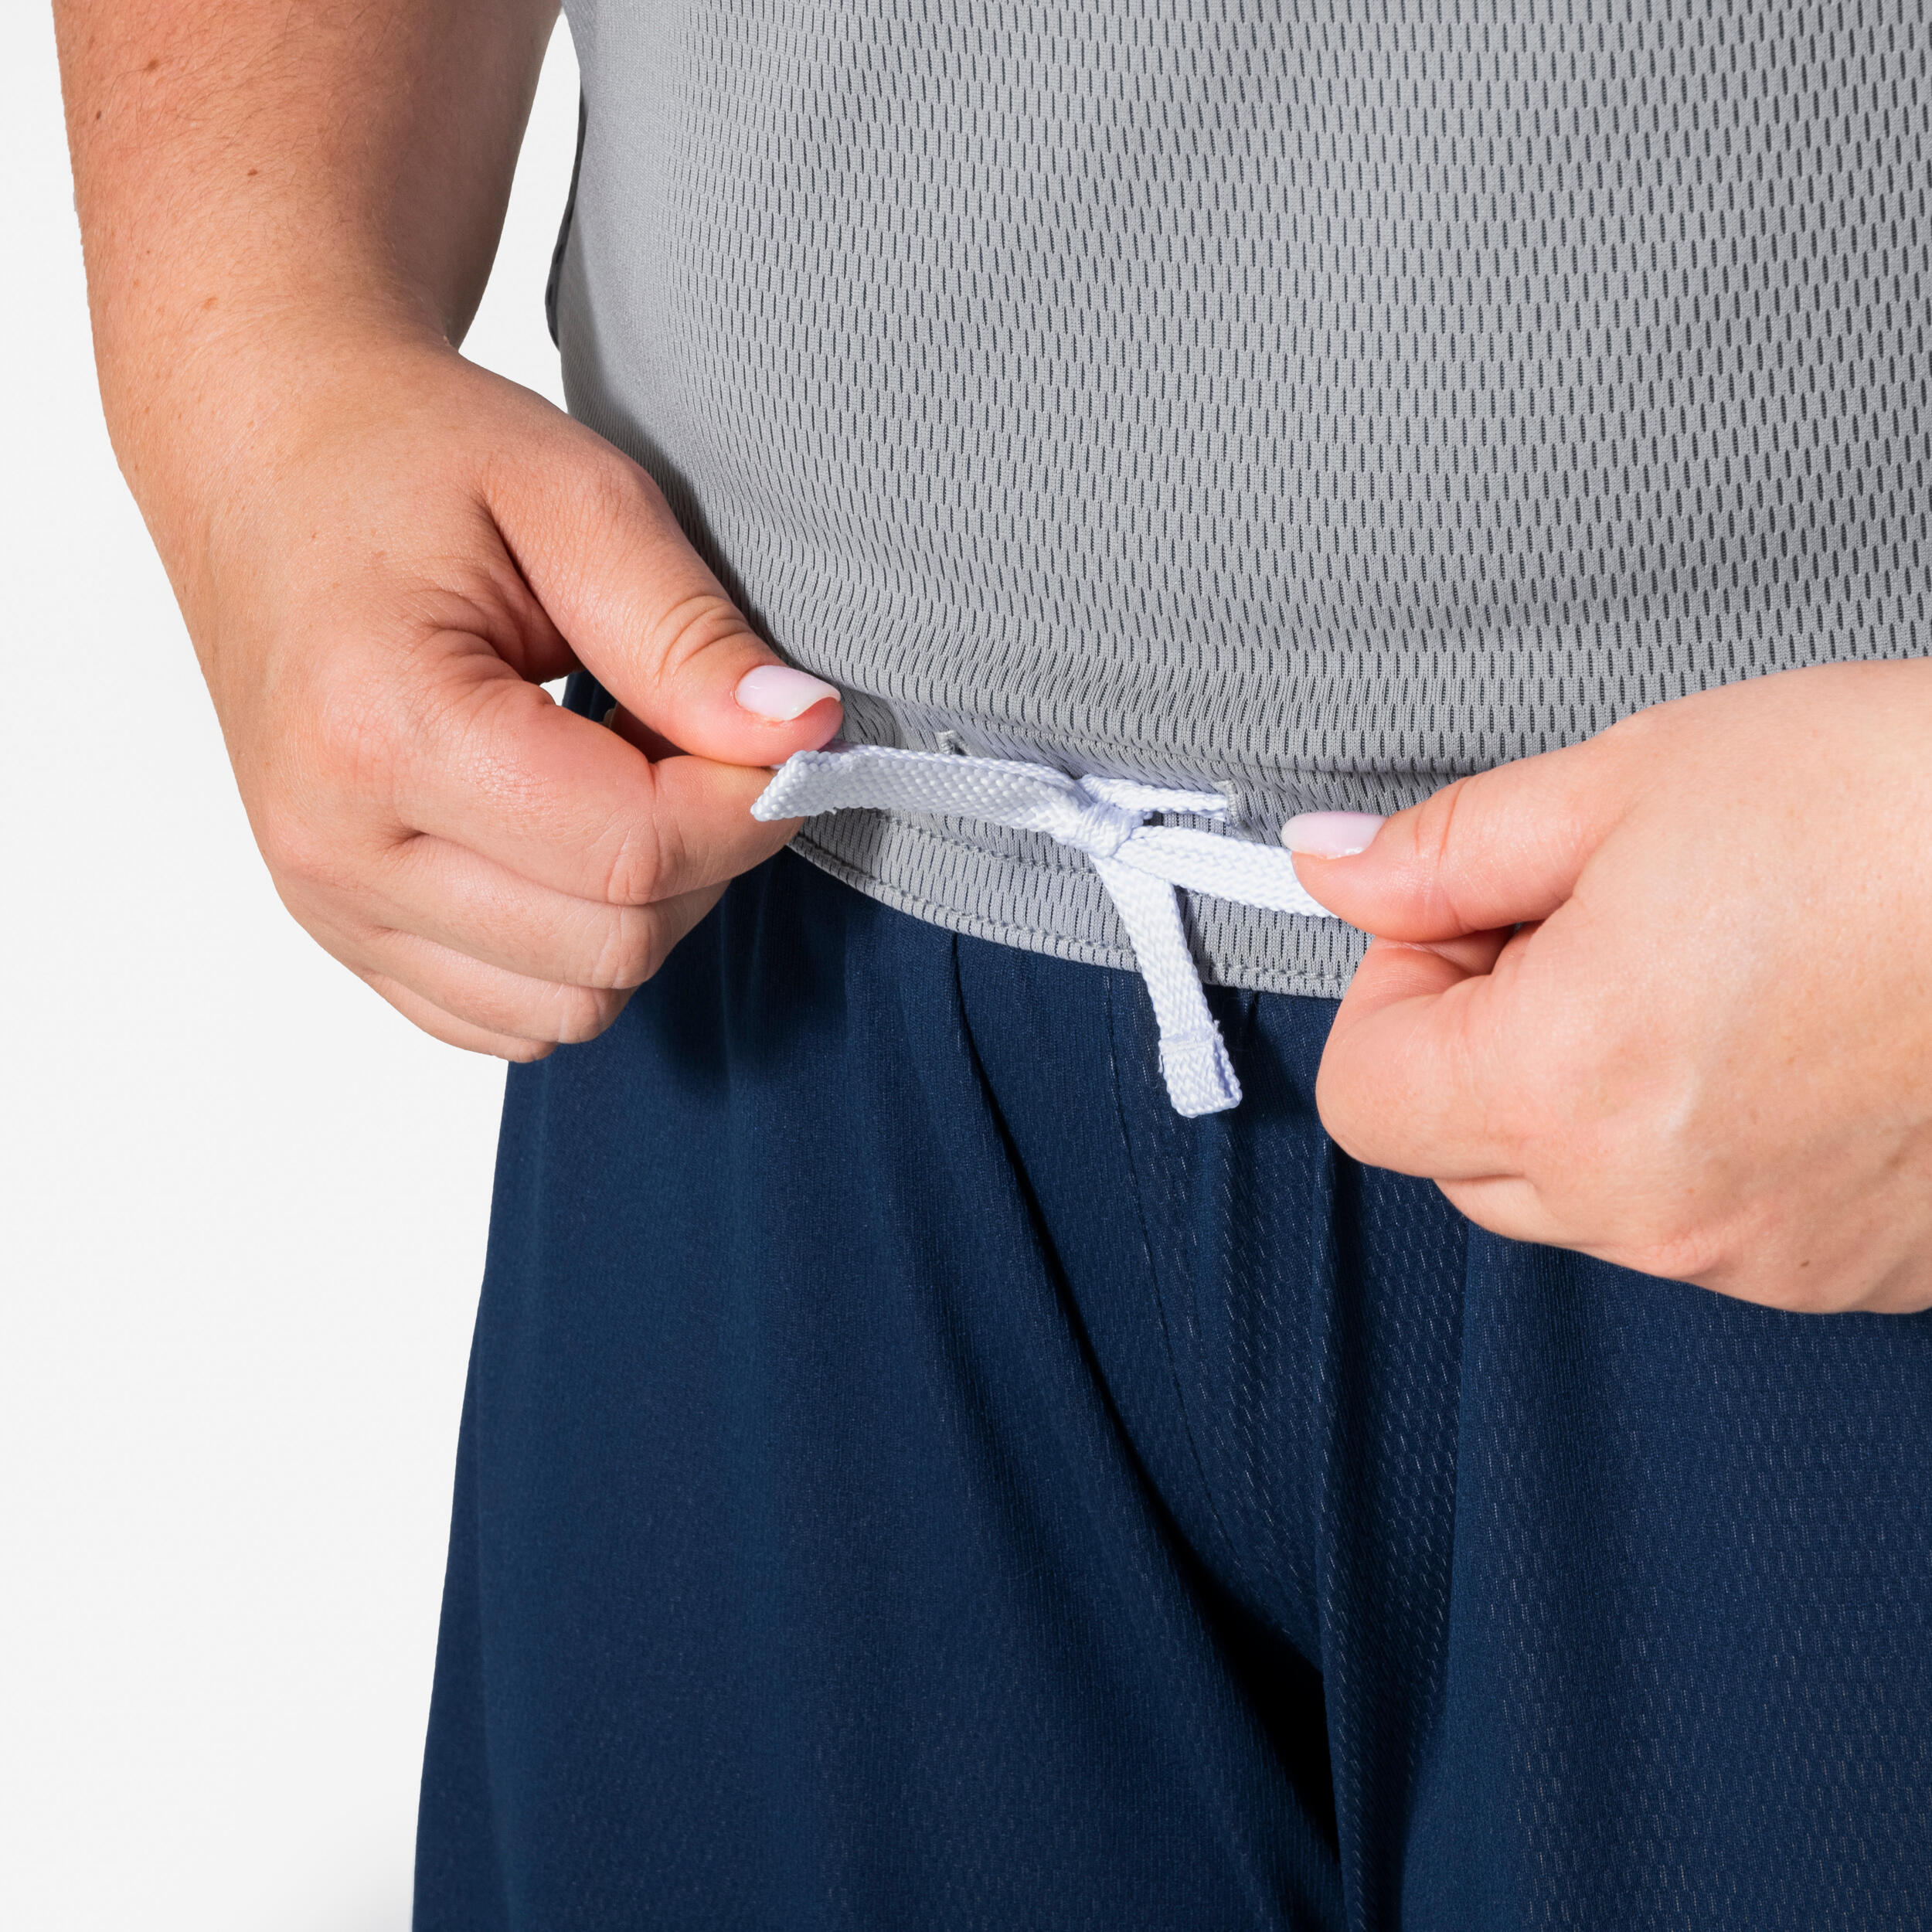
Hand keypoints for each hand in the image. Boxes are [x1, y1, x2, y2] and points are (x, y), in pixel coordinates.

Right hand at [172, 336, 839, 1058]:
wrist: (260, 456)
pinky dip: (576, 952)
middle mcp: (334, 843)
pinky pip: (511, 1018)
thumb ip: (687, 634)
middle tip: (692, 741)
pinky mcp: (341, 931)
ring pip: (572, 1004)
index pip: (635, 852)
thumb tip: (802, 736)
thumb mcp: (574, 497)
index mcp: (382, 724)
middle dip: (702, 856)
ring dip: (644, 910)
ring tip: (621, 779)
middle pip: (612, 944)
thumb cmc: (403, 455)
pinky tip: (568, 838)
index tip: (779, 736)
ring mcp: (326, 902)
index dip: (748, 807)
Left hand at [1283, 661, 1931, 1312]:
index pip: (1365, 1096)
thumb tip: (1339, 872)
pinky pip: (1703, 1221)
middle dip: (1479, 1043)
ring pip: (1579, 1195)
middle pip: (1460, 1157)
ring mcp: (1760, 1253)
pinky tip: (1780, 1036)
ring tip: (1702, 968)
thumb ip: (1449, 852)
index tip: (1462, 921)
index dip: (1395, 989)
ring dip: (1589, 1092)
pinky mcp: (1848, 1268)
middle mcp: (1656, 1202)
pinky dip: (1699, 1142)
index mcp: (1569, 1084)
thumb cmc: (1908, 809)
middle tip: (1576, 927)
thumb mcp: (1628, 782)